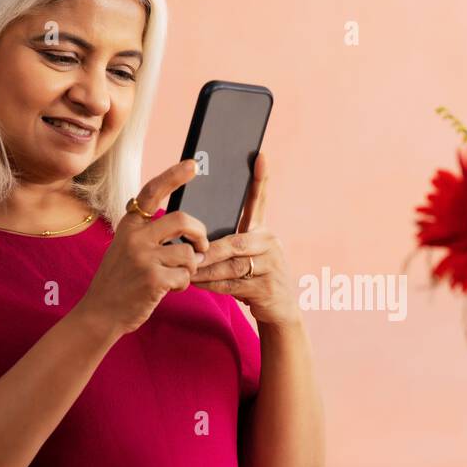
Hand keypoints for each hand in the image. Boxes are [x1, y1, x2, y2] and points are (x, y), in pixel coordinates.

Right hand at [74, 159, 209, 337]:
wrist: (100, 313)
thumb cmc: (119, 281)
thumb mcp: (126, 249)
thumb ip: (149, 235)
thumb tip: (188, 230)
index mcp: (129, 225)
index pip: (152, 192)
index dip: (173, 176)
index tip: (192, 165)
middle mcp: (135, 237)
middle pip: (183, 220)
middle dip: (200, 234)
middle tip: (200, 246)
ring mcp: (144, 257)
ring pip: (188, 253)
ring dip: (189, 268)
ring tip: (175, 276)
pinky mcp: (153, 278)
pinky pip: (186, 275)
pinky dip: (183, 284)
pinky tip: (168, 289)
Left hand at [189, 151, 299, 326]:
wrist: (280, 309)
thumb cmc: (254, 278)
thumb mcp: (246, 255)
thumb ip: (227, 242)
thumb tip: (194, 231)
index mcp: (262, 231)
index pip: (260, 202)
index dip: (261, 180)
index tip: (260, 156)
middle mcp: (270, 244)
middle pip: (236, 241)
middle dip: (209, 248)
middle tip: (188, 250)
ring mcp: (272, 266)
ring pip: (232, 264)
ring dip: (206, 269)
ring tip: (186, 269)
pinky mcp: (267, 287)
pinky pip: (232, 284)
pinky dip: (212, 285)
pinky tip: (196, 283)